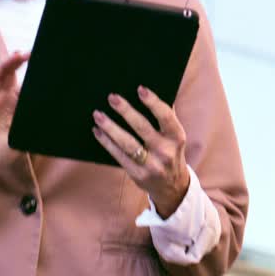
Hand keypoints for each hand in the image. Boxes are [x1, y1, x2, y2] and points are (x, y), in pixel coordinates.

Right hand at [0, 52, 29, 186]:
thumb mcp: (21, 139)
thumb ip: (32, 130)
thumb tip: (52, 123)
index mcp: (12, 104)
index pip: (22, 83)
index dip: (30, 72)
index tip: (42, 61)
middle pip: (8, 74)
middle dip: (17, 62)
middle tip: (30, 52)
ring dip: (2, 65)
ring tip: (14, 55)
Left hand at [92, 86, 188, 218]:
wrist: (172, 186)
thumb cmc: (170, 151)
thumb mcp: (174, 136)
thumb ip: (166, 116)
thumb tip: (149, 92)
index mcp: (177, 137)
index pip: (166, 116)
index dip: (153, 102)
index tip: (140, 89)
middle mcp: (166, 152)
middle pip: (143, 128)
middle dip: (126, 111)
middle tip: (112, 97)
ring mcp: (151, 165)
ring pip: (127, 143)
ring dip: (110, 127)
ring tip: (98, 114)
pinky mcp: (137, 174)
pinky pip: (119, 155)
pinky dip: (107, 142)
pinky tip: (98, 131)